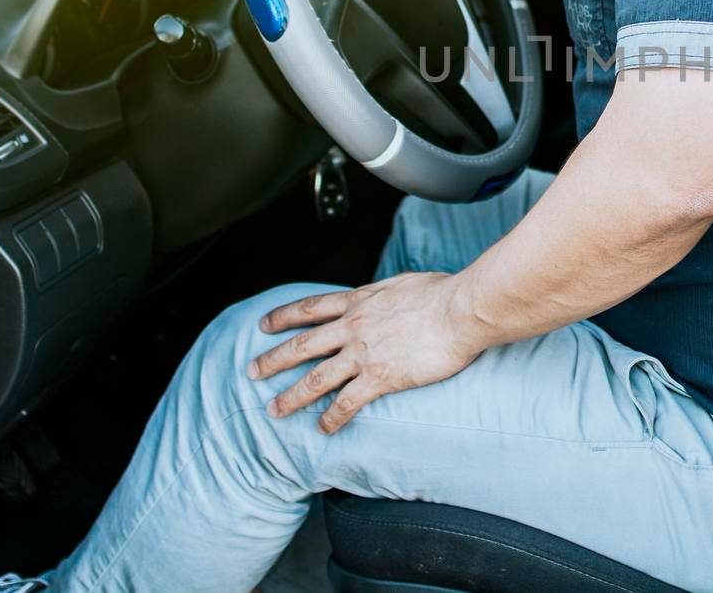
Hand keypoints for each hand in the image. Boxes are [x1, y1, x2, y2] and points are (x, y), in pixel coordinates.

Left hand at [248, 272, 483, 433]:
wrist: (461, 310)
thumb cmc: (443, 292)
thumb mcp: (403, 283)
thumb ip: (385, 293)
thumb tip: (384, 296)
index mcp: (359, 301)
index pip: (311, 308)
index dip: (284, 317)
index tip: (264, 324)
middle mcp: (353, 327)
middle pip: (302, 345)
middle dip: (273, 360)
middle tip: (251, 371)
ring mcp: (363, 353)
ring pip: (315, 378)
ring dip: (291, 396)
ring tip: (273, 410)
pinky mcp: (380, 377)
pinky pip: (347, 402)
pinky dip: (332, 417)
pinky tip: (322, 429)